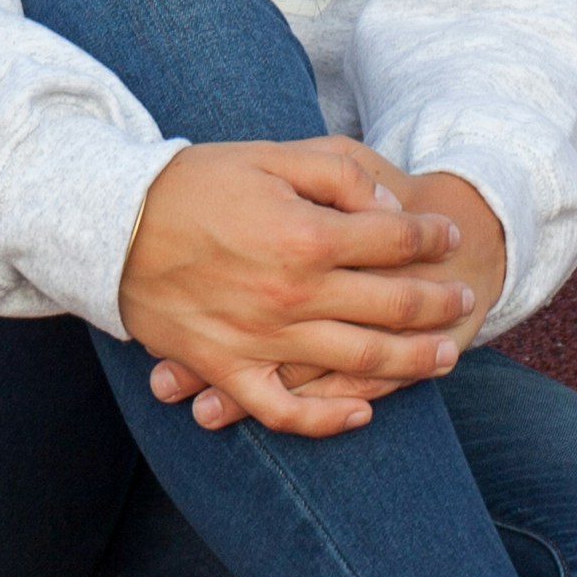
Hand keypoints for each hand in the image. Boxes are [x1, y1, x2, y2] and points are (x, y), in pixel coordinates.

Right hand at [119, 141, 484, 438]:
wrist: (111, 225)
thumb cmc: (195, 183)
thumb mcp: (273, 156)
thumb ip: (340, 175)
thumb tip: (391, 211)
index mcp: (307, 235)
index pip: (397, 241)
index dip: (432, 237)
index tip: (447, 235)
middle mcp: (293, 294)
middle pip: (394, 306)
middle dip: (440, 302)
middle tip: (465, 298)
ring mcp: (261, 339)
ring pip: (359, 362)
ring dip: (413, 362)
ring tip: (446, 357)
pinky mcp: (226, 370)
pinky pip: (285, 411)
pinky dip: (326, 419)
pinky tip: (360, 413)